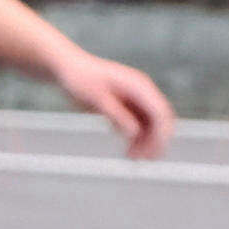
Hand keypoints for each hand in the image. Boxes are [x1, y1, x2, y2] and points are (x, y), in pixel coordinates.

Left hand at [57, 50, 176, 158]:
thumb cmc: (80, 79)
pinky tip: (129, 150)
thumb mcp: (95, 98)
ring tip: (132, 158)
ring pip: (150, 124)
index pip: (160, 112)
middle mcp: (142, 91)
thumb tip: (134, 132)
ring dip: (146, 141)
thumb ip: (116, 114)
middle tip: (145, 160)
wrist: (67, 69)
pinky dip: (136, 138)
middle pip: (160, 119)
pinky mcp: (127, 105)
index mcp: (139, 86)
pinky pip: (138, 124)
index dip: (161, 133)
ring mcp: (136, 98)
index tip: (153, 152)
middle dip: (156, 140)